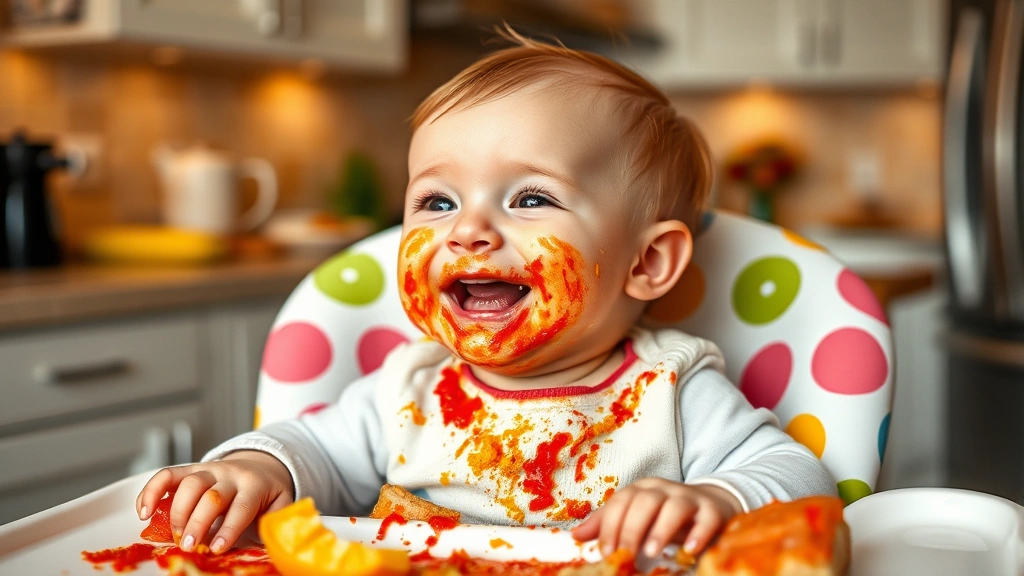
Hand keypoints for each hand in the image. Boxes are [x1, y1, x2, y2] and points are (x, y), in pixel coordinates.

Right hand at [135, 451, 293, 553]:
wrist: (262, 466)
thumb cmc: (268, 495)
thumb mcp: (280, 506)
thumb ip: (274, 521)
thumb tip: (271, 541)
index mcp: (255, 485)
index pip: (241, 506)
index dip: (228, 528)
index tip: (216, 549)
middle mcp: (230, 474)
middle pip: (211, 495)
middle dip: (198, 523)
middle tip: (190, 547)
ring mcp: (209, 470)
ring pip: (189, 484)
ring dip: (177, 512)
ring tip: (174, 536)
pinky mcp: (190, 469)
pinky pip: (167, 475)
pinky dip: (151, 491)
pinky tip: (143, 512)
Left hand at [571, 478, 742, 558]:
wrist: (713, 506)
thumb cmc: (667, 516)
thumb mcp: (637, 516)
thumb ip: (609, 524)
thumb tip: (576, 535)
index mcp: (642, 490)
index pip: (621, 501)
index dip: (610, 526)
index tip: (606, 551)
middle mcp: (664, 490)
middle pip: (644, 502)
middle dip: (631, 529)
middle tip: (624, 554)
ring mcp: (689, 498)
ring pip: (674, 507)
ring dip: (661, 529)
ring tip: (651, 552)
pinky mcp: (713, 510)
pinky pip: (707, 518)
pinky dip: (698, 534)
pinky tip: (689, 550)